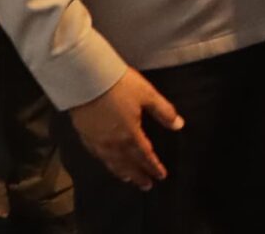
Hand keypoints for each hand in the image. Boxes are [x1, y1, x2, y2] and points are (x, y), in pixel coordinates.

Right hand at [71, 67, 183, 191]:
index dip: (154, 166)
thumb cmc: (120, 85)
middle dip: (139, 175)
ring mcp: (98, 141)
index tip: (161, 176)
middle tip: (146, 186)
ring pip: (112, 162)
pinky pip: (98, 155)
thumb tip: (179, 125)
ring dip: (122, 172)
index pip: (145, 155)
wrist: (86, 79)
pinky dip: (106, 162)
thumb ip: (163, 111)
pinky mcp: (85, 135)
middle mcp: (114, 143)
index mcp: (131, 134)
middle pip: (128, 163)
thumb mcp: (147, 94)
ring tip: (128, 179)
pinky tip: (106, 161)